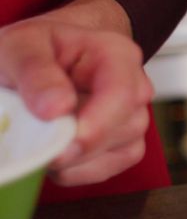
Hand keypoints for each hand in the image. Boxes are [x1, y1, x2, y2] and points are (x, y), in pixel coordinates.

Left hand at [0, 0, 152, 185]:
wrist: (38, 61)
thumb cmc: (35, 50)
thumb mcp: (20, 47)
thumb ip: (35, 72)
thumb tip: (56, 108)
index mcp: (116, 54)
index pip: (122, 94)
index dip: (96, 124)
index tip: (62, 145)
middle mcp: (134, 87)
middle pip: (126, 127)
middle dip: (81, 145)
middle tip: (39, 148)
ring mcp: (133, 118)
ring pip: (121, 152)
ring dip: (78, 159)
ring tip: (42, 143)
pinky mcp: (123, 145)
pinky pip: (109, 169)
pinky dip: (78, 171)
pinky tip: (55, 156)